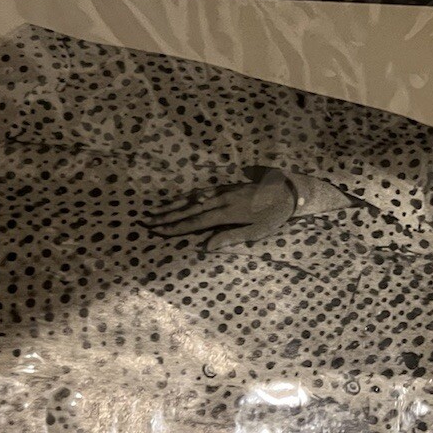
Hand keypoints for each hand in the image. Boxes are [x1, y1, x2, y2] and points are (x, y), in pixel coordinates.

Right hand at [144, 169, 298, 247]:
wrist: (287, 191)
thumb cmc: (274, 216)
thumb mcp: (256, 232)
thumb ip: (230, 237)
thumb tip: (206, 246)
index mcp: (226, 214)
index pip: (195, 223)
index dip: (175, 228)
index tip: (158, 231)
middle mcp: (220, 200)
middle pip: (187, 210)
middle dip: (165, 216)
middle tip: (145, 221)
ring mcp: (221, 191)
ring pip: (191, 199)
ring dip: (171, 205)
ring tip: (153, 210)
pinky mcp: (225, 186)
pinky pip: (200, 191)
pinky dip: (185, 196)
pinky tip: (177, 199)